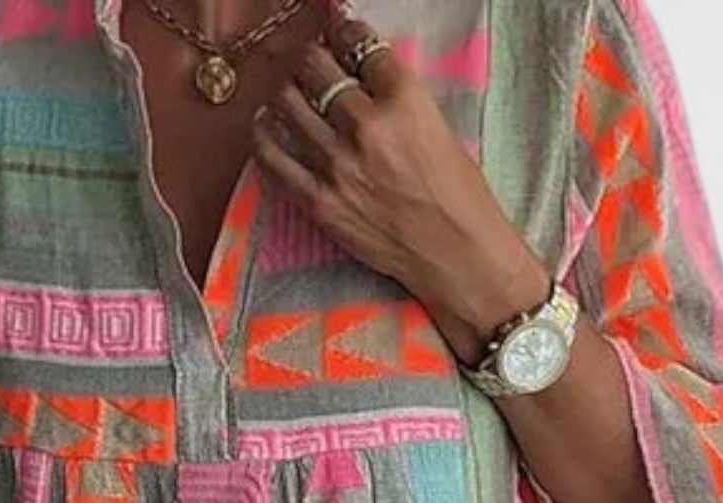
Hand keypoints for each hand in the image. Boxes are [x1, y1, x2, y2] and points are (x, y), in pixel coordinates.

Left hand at [248, 15, 552, 364]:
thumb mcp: (438, 127)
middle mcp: (367, 127)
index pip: (361, 46)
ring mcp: (339, 166)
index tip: (337, 28)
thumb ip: (398, 99)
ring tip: (288, 92)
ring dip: (285, 91)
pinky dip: (264, 136)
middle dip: (311, 57)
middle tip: (311, 61)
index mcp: (405, 100)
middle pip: (317, 68)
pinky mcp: (320, 202)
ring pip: (289, 105)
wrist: (455, 254)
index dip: (344, 31)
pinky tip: (264, 125)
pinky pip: (274, 160)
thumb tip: (362, 74)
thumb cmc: (458, 195)